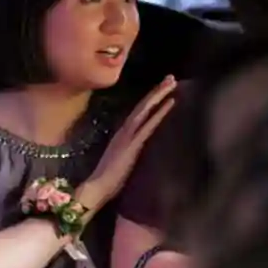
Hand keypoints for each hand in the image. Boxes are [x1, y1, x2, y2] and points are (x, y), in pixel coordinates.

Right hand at [84, 76, 176, 203]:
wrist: (96, 189)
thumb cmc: (108, 180)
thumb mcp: (122, 160)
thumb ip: (128, 150)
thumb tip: (138, 146)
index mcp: (122, 134)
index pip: (138, 112)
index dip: (150, 99)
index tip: (162, 88)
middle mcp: (124, 130)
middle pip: (142, 106)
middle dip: (157, 91)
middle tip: (171, 78)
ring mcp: (128, 136)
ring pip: (144, 110)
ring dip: (159, 95)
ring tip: (172, 83)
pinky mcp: (133, 145)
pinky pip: (148, 125)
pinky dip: (160, 113)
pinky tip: (171, 102)